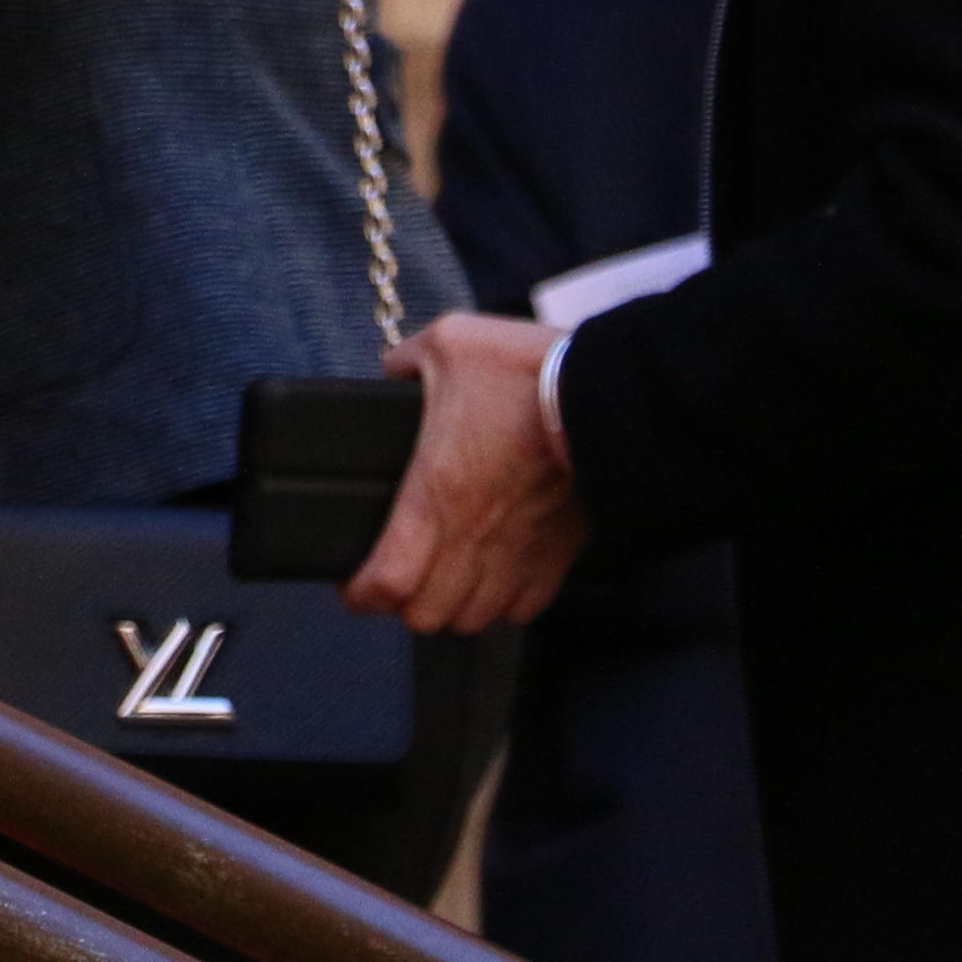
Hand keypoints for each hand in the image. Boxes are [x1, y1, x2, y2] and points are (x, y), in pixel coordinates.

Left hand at [345, 313, 582, 636]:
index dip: (361, 594)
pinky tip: (494, 578)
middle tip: (397, 578)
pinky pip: (522, 608)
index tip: (353, 586)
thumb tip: (393, 370)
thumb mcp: (450, 343)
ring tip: (443, 581)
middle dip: (403, 604)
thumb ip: (408, 360)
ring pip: (473, 618)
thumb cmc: (529, 373)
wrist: (609, 397)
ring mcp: (518, 552)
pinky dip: (502, 604)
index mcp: (437, 491)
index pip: (387, 581)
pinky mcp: (557, 555)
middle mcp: (474, 535)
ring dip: (452, 606)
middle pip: (427, 615)